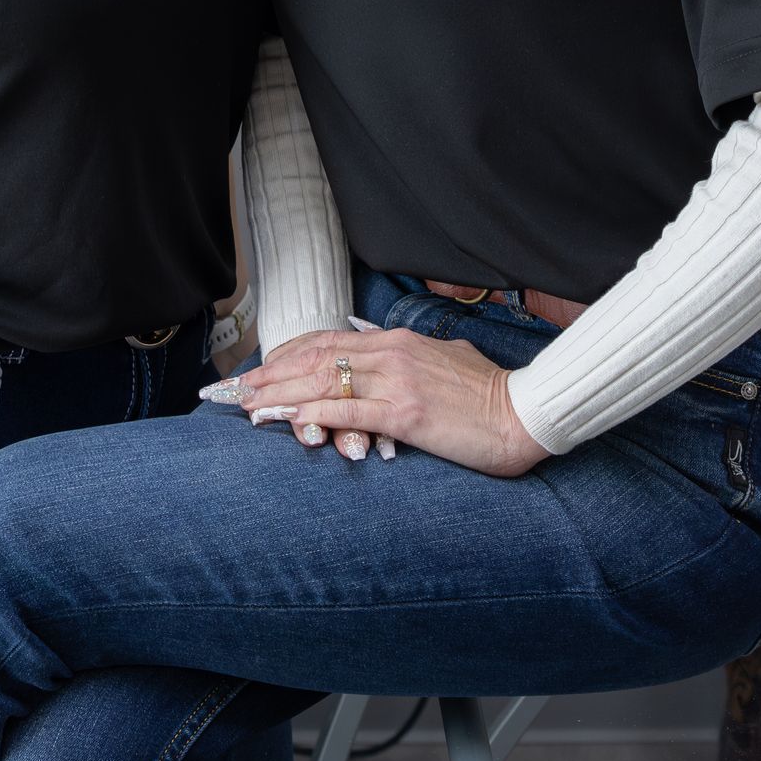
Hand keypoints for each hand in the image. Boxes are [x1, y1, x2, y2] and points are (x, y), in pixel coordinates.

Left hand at [218, 326, 550, 477]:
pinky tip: (284, 419)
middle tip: (237, 388)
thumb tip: (395, 359)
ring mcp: (396, 382)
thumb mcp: (444, 361)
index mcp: (397, 341)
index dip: (289, 354)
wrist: (522, 414)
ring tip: (247, 404)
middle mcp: (390, 354)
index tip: (262, 368)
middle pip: (315, 358)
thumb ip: (412, 360)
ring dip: (278, 393)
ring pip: (321, 381)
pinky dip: (308, 413)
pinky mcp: (404, 413)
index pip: (329, 342)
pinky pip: (345, 410)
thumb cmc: (487, 395)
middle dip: (271, 373)